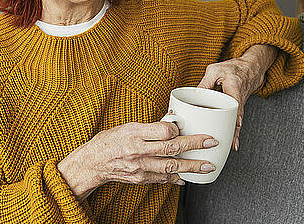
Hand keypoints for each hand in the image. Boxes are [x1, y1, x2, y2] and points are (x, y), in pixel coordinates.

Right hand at [57, 121, 218, 201]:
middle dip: (194, 145)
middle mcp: (137, 151)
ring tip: (208, 165)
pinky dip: (176, 178)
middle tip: (211, 142)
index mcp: (134, 134)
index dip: (176, 129)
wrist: (93, 163)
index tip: (183, 126)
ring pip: (171, 167)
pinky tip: (187, 178)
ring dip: (192, 166)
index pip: (162, 131)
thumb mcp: (126, 126)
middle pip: (171, 149)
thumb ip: (149, 127)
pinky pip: (162, 179)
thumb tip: (172, 124)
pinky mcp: (140, 179)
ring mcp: (139, 167)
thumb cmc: (109, 141)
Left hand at [197, 44, 276, 150]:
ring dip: (235, 133)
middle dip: (235, 130)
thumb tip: (194, 96)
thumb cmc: (232, 69)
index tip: (236, 123)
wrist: (249, 68)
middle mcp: (239, 99)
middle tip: (232, 143)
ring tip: (231, 146)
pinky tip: (230, 140)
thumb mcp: (214, 70)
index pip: (236, 102)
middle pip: (238, 117)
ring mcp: (239, 105)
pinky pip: (235, 119)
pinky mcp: (237, 108)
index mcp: (234, 88)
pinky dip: (232, 129)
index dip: (236, 113)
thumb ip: (204, 83)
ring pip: (237, 120)